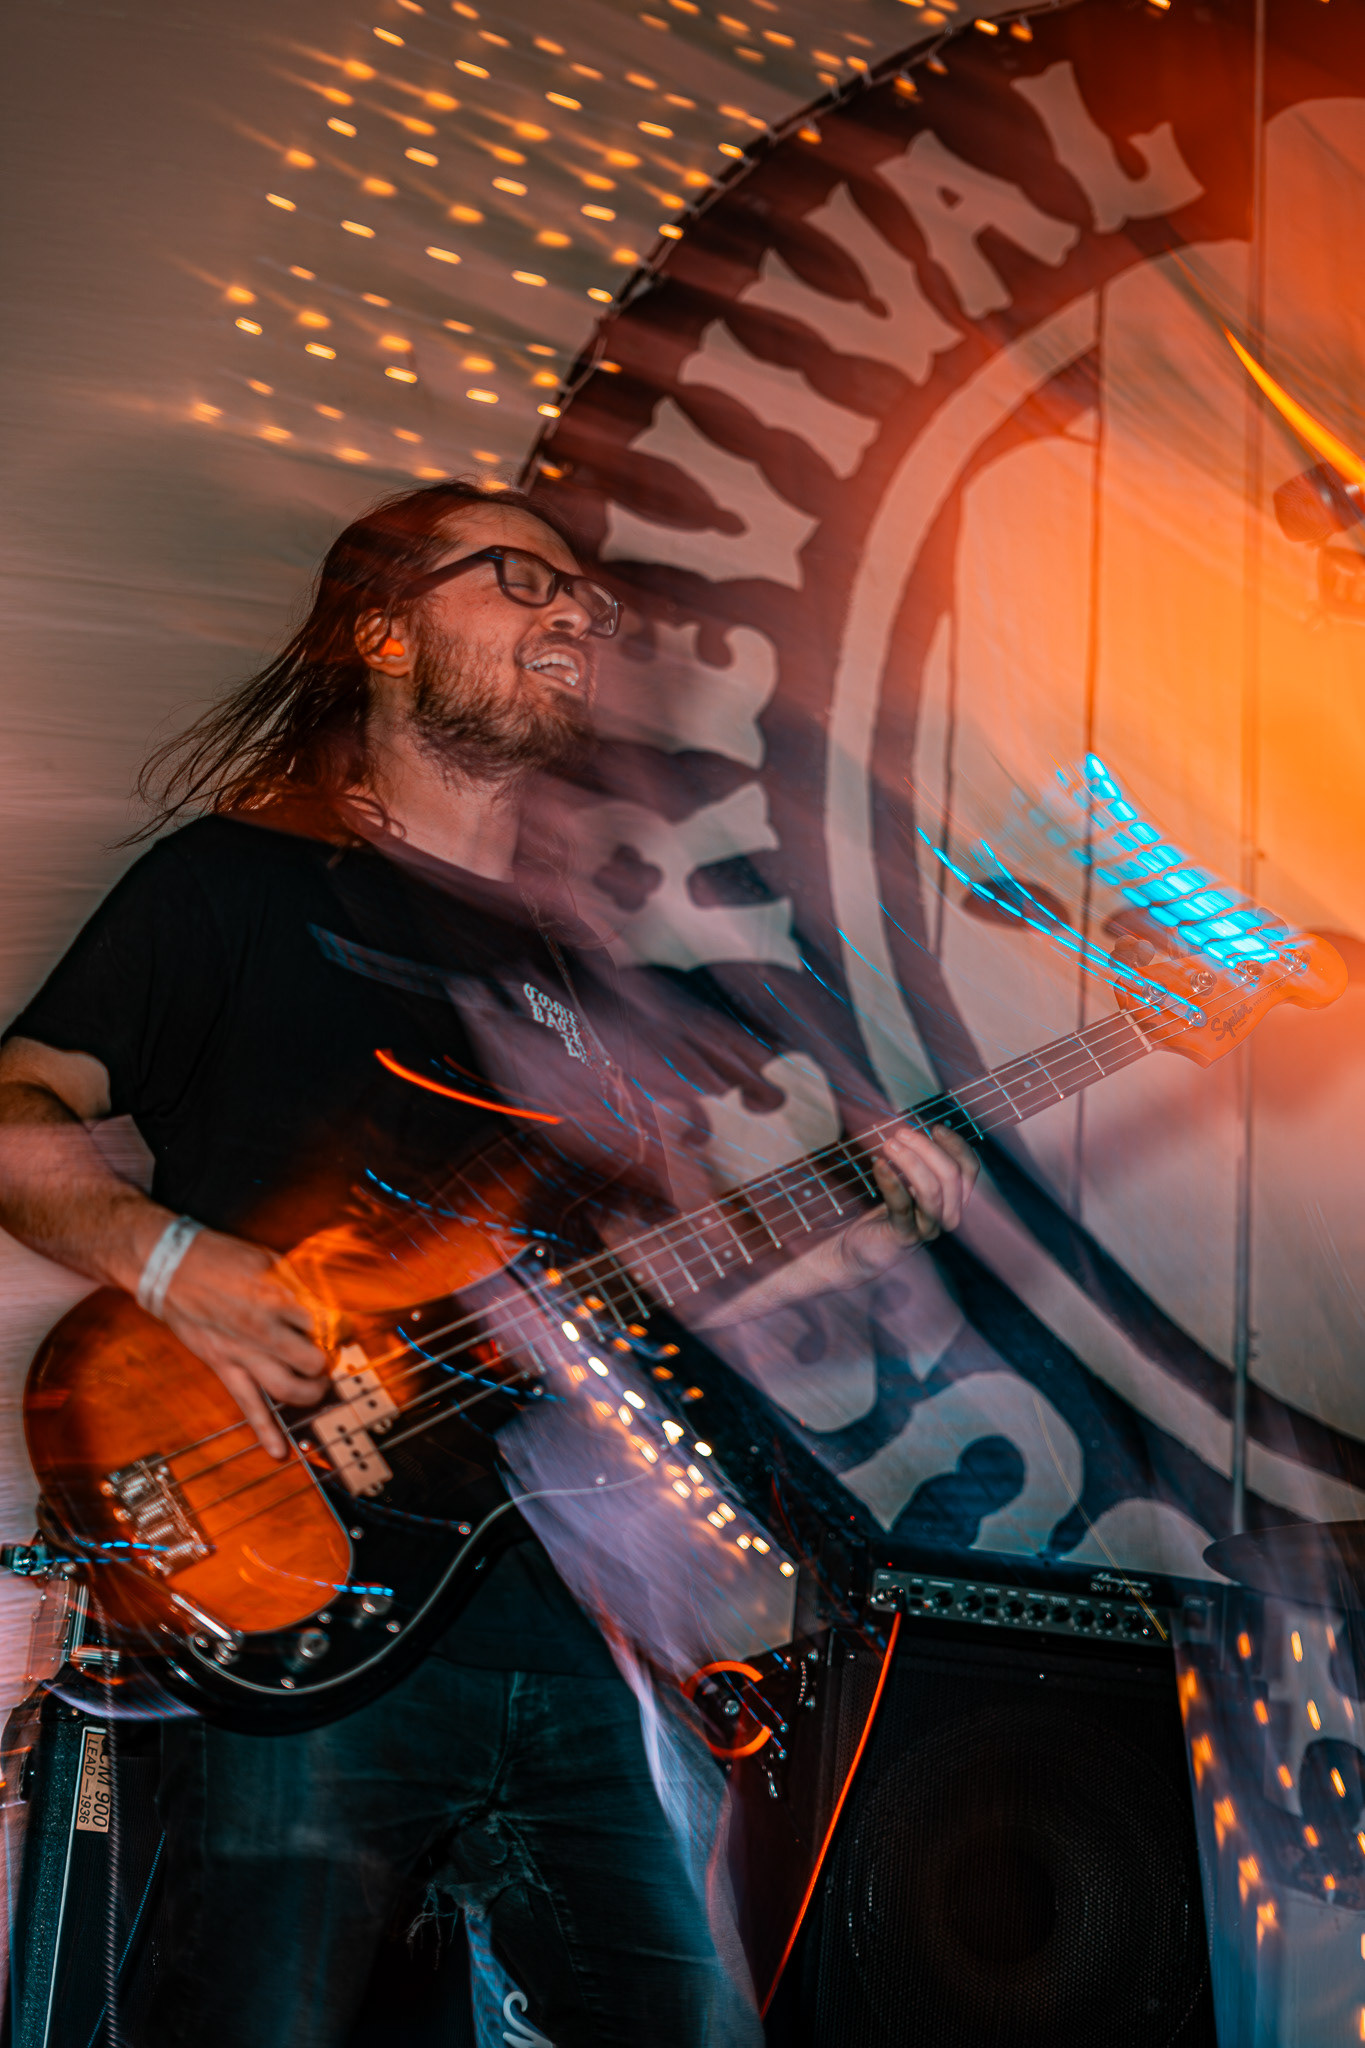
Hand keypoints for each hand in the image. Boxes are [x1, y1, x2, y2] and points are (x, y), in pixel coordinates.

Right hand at [159, 1230, 330, 1457]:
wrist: (168, 1268)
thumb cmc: (220, 1258)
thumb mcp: (268, 1259)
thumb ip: (298, 1285)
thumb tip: (327, 1302)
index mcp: (276, 1296)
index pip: (325, 1323)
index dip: (341, 1328)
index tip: (345, 1328)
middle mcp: (262, 1329)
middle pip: (312, 1360)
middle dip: (328, 1362)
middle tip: (331, 1356)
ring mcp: (242, 1352)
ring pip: (286, 1387)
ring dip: (310, 1392)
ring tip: (318, 1387)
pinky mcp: (224, 1366)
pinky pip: (247, 1404)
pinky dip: (264, 1430)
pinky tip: (278, 1450)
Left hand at [837, 1123, 978, 1281]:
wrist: (863, 1247)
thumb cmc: (889, 1209)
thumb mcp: (911, 1183)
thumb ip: (921, 1160)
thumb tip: (917, 1125)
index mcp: (956, 1200)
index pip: (970, 1168)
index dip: (956, 1144)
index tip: (935, 1128)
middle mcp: (949, 1215)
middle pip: (951, 1175)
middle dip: (926, 1148)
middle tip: (900, 1132)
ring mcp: (929, 1228)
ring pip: (930, 1190)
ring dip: (909, 1161)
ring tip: (888, 1144)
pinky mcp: (905, 1236)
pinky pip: (901, 1205)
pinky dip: (890, 1181)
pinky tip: (879, 1164)